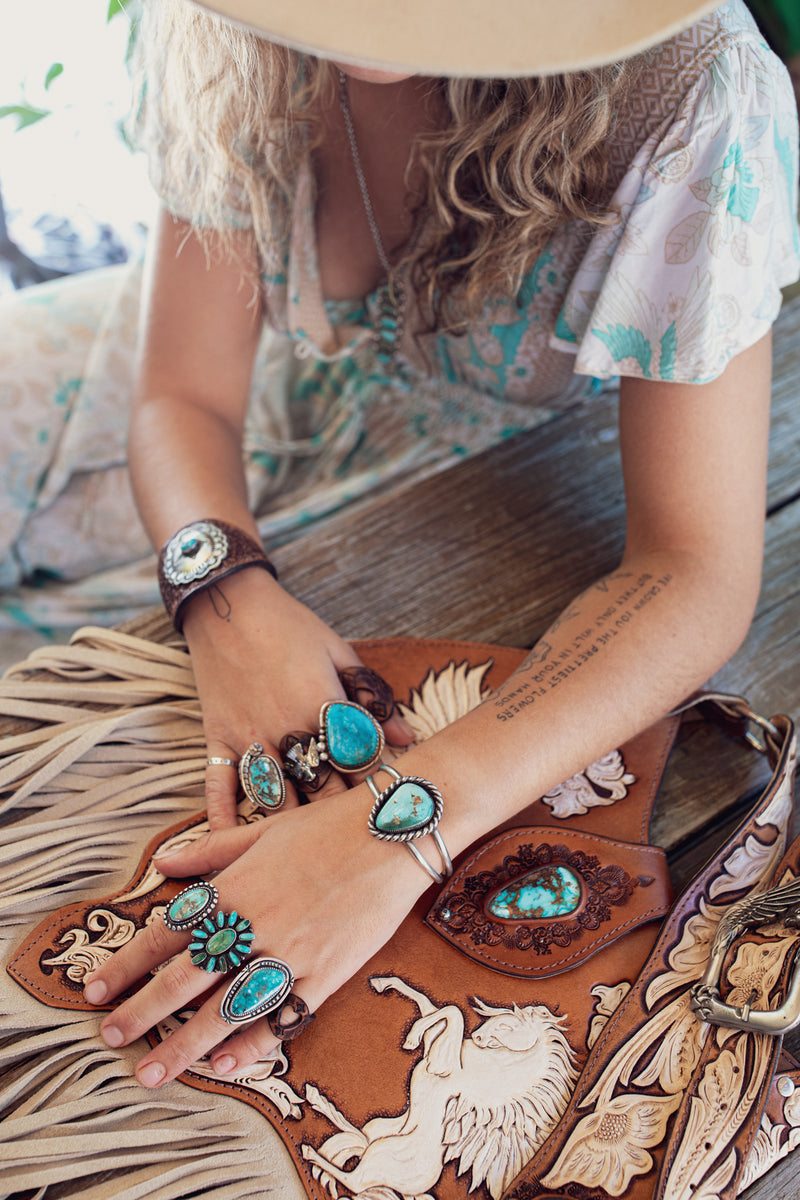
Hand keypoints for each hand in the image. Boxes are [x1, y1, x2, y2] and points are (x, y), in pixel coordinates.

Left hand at [83, 785, 428, 1084]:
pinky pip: (283, 1018)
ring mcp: (291, 953)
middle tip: (110, 1038)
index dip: (127, 964)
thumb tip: (163, 865)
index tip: (96, 990)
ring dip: (185, 1045)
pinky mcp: (327, 974)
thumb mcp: (262, 831)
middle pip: (186, 978)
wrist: (392, 834)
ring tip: (152, 1073)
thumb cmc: (326, 827)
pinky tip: (225, 1066)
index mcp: (235, 887)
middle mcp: (255, 925)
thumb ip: (209, 851)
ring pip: (227, 1009)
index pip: (166, 933)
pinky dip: (253, 1045)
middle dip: (143, 1013)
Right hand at [182, 568, 413, 827]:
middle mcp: (286, 728)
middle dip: (342, 817)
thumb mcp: (340, 652)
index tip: (395, 811)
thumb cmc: (291, 626)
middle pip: (321, 788)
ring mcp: (249, 737)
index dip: (379, 787)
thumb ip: (373, 698)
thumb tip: (408, 737)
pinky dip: (221, 818)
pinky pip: (218, 787)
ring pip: (274, 798)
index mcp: (322, 705)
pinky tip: (227, 846)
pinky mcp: (219, 739)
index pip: (358, 761)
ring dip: (293, 828)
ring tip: (312, 859)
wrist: (229, 604)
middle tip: (363, 845)